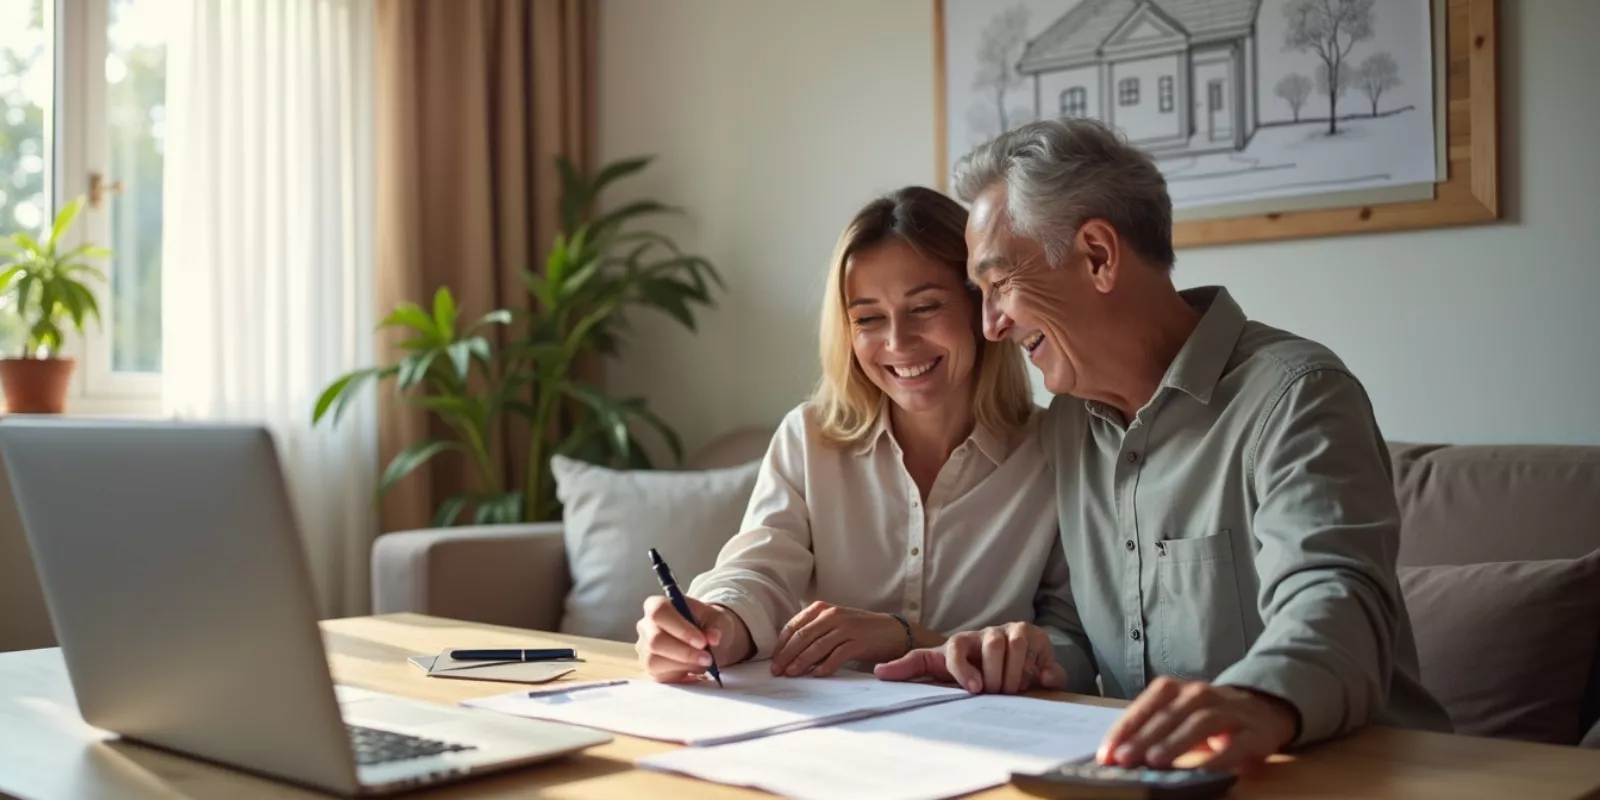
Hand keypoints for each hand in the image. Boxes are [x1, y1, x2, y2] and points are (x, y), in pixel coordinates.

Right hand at [634, 596, 750, 682]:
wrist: (707, 640)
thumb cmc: (707, 624)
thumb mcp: (716, 618)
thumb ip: (715, 626)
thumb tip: (713, 638)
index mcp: (657, 605)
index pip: (659, 612)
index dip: (680, 628)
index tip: (702, 641)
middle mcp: (646, 626)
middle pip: (656, 641)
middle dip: (685, 653)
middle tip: (708, 658)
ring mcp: (645, 649)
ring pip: (656, 661)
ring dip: (685, 666)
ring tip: (704, 663)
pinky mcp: (650, 668)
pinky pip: (661, 676)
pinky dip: (682, 676)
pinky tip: (695, 670)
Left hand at [770, 602, 915, 677]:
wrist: (893, 631)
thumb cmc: (859, 631)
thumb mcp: (833, 625)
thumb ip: (813, 633)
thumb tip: (788, 653)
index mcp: (822, 609)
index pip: (793, 626)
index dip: (781, 645)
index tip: (773, 661)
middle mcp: (832, 615)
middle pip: (802, 636)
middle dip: (786, 655)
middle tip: (777, 671)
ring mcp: (846, 627)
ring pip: (817, 646)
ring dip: (801, 662)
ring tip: (792, 674)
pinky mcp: (858, 641)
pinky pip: (837, 655)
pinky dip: (825, 667)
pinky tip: (817, 675)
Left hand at [873, 622, 1064, 693]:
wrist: (1008, 661)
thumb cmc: (970, 668)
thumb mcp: (940, 668)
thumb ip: (910, 668)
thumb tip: (878, 671)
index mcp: (960, 643)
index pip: (954, 649)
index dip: (963, 669)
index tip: (973, 690)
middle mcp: (986, 635)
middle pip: (991, 648)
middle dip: (995, 677)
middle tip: (996, 693)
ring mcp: (1012, 633)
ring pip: (1015, 647)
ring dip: (1015, 675)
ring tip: (1013, 689)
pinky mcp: (1038, 639)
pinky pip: (1044, 655)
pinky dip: (1047, 672)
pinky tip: (1044, 681)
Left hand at [1097, 677, 1297, 770]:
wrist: (1263, 710)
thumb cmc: (1207, 716)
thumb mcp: (1177, 717)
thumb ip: (1150, 731)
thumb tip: (1116, 754)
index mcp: (1176, 690)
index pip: (1146, 705)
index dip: (1125, 728)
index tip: (1106, 753)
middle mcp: (1200, 695)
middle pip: (1169, 715)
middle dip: (1144, 737)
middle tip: (1124, 759)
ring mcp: (1228, 712)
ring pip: (1199, 722)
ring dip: (1175, 742)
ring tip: (1155, 761)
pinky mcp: (1253, 733)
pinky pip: (1235, 745)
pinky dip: (1218, 758)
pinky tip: (1202, 771)